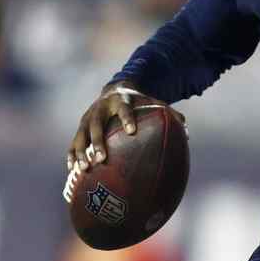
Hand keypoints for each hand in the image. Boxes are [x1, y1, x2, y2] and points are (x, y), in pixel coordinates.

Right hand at [65, 81, 182, 169]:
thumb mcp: (152, 103)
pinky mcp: (80, 126)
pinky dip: (72, 154)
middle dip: (98, 142)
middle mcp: (101, 108)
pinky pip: (74, 142)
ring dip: (81, 152)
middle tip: (102, 159)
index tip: (132, 131)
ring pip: (81, 135)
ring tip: (84, 169)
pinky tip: (73, 171)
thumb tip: (187, 132)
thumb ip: (168, 114)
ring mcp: (88, 117)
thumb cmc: (138, 102)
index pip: (124, 109)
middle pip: (97, 125)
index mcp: (121, 101)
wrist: (115, 89)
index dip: (127, 119)